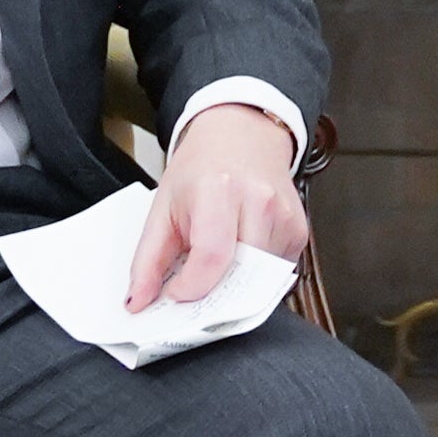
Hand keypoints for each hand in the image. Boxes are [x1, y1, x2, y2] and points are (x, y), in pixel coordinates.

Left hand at [129, 101, 313, 310]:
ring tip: (219, 259)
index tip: (176, 293)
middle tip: (194, 287)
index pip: (211, 257)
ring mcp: (284, 216)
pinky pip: (277, 272)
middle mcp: (258, 201)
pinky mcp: (299, 230)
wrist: (240, 134)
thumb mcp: (162, 207)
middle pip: (239, 275)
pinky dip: (256, 274)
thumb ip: (147, 260)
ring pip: (260, 281)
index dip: (191, 287)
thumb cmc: (202, 168)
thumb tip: (139, 301)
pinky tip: (242, 250)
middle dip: (213, 293)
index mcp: (218, 190)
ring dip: (235, 283)